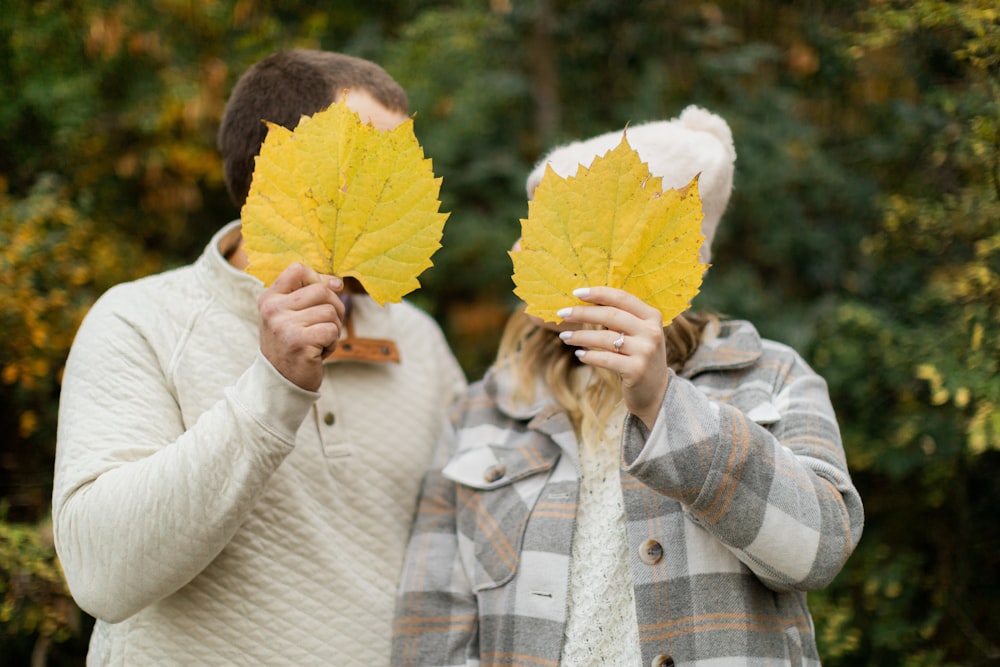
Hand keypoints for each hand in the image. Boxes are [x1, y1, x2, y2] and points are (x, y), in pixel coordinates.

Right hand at [258, 262, 345, 390]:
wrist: (280, 382)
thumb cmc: (293, 345)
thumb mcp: (292, 315)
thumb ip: (310, 294)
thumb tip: (338, 283)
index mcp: (269, 298)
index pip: (298, 269)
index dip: (319, 278)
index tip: (327, 293)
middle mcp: (273, 309)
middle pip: (321, 290)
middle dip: (334, 308)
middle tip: (324, 327)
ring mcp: (284, 325)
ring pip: (330, 311)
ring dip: (332, 329)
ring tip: (317, 342)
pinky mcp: (298, 342)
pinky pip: (332, 330)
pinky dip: (332, 343)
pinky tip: (319, 352)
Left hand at [556, 287, 668, 429]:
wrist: (657, 391)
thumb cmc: (639, 356)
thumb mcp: (638, 334)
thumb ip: (620, 319)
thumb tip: (585, 304)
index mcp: (652, 316)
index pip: (622, 298)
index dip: (598, 293)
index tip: (576, 293)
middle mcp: (651, 332)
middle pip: (611, 315)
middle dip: (583, 313)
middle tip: (562, 313)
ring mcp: (645, 351)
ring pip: (605, 338)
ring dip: (580, 336)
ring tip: (564, 337)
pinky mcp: (636, 370)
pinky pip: (606, 359)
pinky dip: (589, 356)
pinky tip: (579, 355)